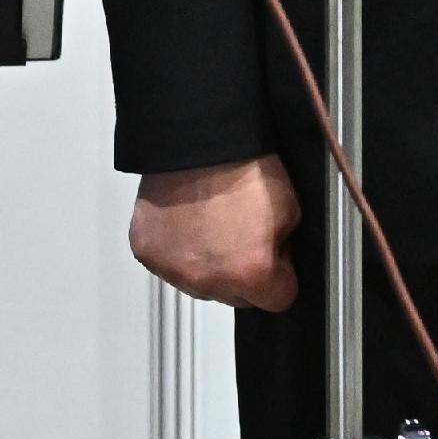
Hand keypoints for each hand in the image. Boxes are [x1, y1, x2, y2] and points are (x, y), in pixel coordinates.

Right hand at [128, 157, 299, 310]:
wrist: (197, 139)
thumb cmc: (241, 167)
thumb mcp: (291, 212)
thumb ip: (283, 250)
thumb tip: (276, 259)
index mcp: (251, 274)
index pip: (278, 299)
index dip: (280, 272)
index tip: (273, 252)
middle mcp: (209, 281)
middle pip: (236, 296)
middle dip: (242, 272)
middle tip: (239, 232)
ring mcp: (173, 268)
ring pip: (200, 283)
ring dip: (207, 264)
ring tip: (209, 224)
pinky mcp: (146, 251)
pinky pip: (168, 264)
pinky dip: (178, 249)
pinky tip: (185, 222)